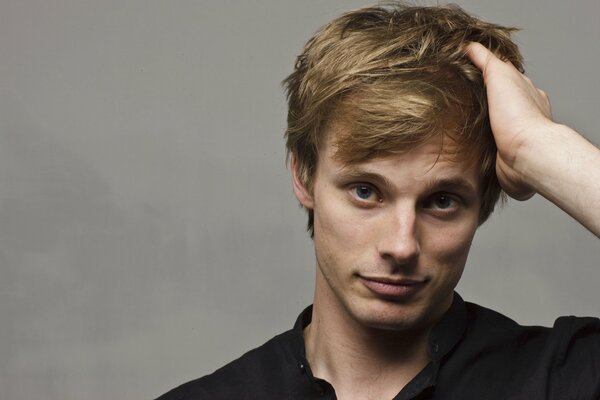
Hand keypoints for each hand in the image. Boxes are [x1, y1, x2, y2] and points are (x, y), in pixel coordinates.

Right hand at [465, 42, 553, 199]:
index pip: (502, 74)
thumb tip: (469, 46)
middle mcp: (521, 111)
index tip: (463, 70)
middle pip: (496, 99)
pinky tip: (460, 139)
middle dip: (476, 97)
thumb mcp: (500, 74)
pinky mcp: (502, 153)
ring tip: (451, 119)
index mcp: (524, 90)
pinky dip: (474, 140)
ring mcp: (513, 133)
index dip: (483, 70)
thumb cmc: (518, 114)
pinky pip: (485, 143)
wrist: (525, 153)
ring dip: (473, 121)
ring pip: (490, 122)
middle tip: (454, 95)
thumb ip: (486, 59)